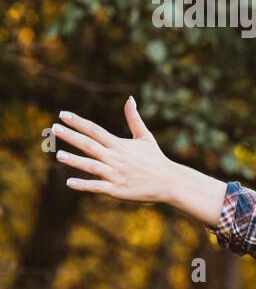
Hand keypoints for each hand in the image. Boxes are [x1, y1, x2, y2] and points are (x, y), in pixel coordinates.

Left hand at [54, 98, 174, 202]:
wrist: (170, 182)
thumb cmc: (156, 159)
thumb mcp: (145, 137)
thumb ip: (134, 118)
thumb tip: (129, 99)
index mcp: (120, 145)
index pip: (95, 130)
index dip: (78, 122)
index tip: (62, 115)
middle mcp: (116, 158)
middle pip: (90, 145)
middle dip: (71, 137)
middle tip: (53, 128)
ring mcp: (116, 174)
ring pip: (91, 166)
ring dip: (75, 161)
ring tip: (58, 155)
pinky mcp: (117, 189)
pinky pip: (98, 186)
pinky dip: (84, 185)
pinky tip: (69, 183)